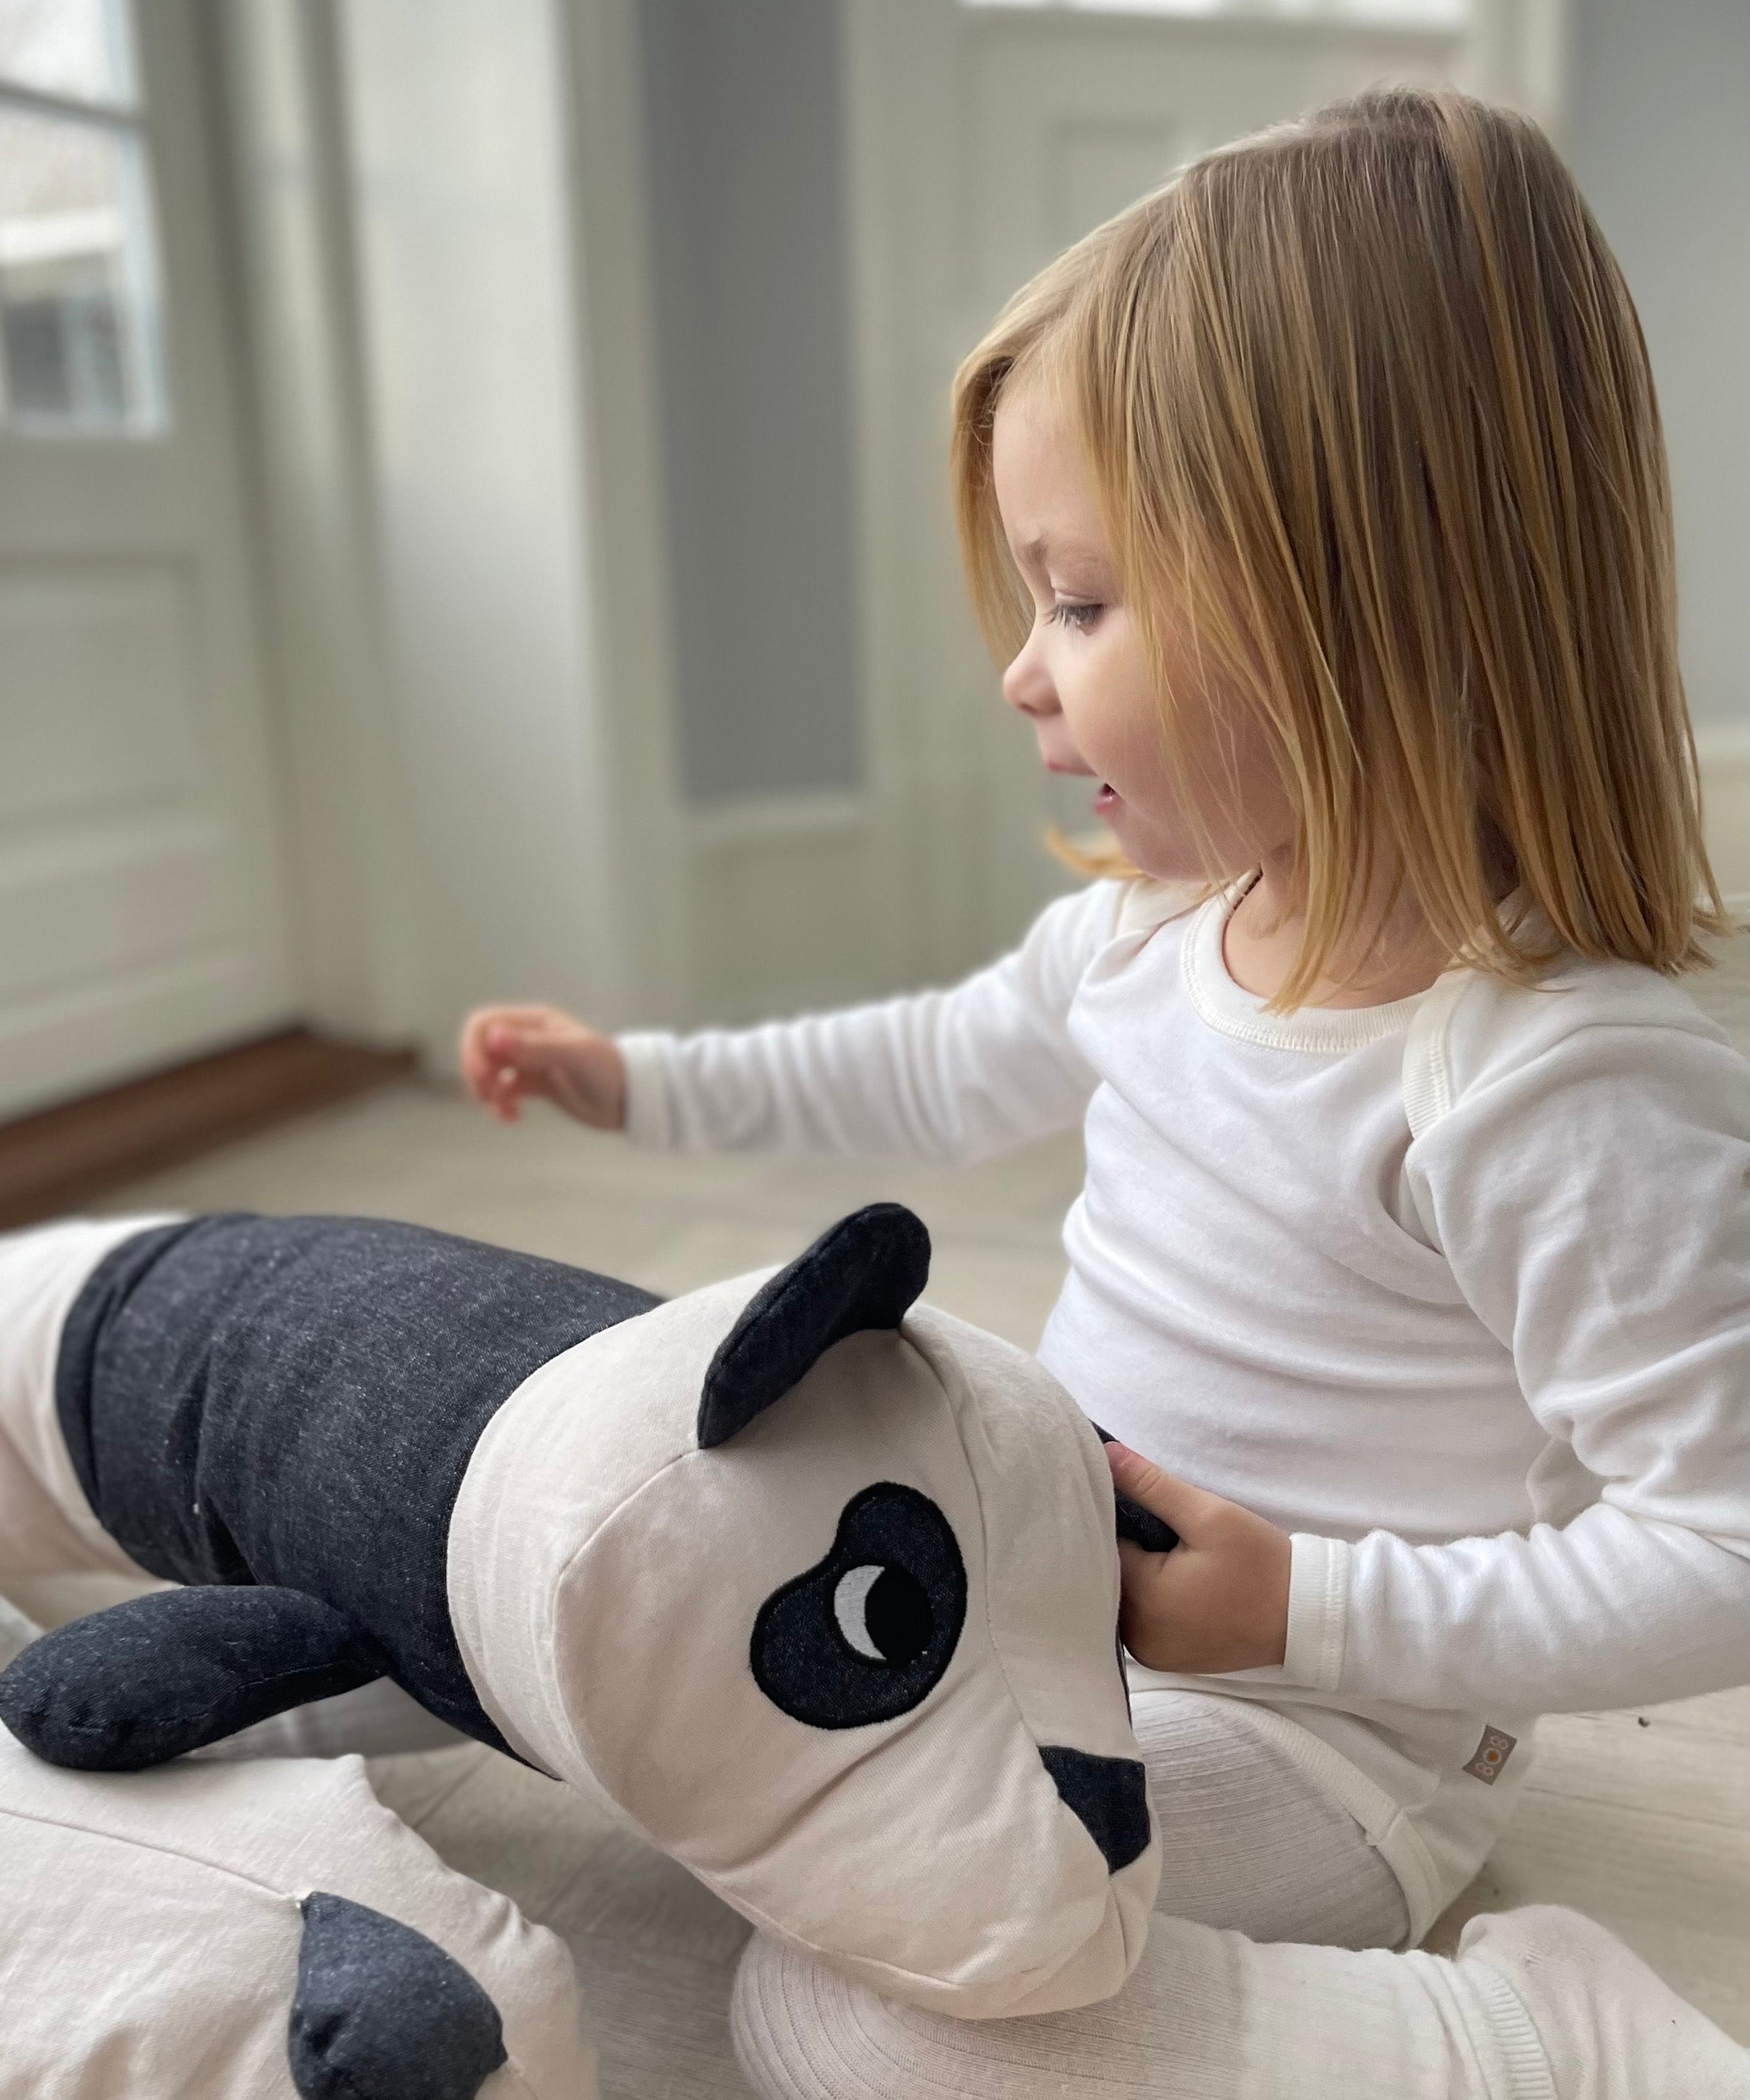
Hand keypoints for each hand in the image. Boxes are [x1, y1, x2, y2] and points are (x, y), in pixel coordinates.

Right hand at [457, 1005, 626, 1129]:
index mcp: (534, 1022)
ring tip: (503, 1110)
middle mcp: (528, 1039)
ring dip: (486, 1092)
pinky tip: (512, 1118)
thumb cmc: (608, 1069)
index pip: (484, 1024)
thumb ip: (534, 1047)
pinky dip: (501, 1106)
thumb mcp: (573, 1055)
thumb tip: (493, 1037)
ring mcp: (531, 1063)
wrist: (632, 1099)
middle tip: (486, 1094)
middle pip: (480, 1048)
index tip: (482, 1075)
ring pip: (489, 1072)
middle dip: (476, 1071)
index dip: (474, 1048)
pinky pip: (504, 1093)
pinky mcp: (535, 1086)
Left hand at [1104, 1441, 1290, 1674]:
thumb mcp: (1208, 1514)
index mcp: (1142, 1597)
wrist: (1304, 1617)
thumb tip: (1105, 1454)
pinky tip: (1175, 1584)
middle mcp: (1137, 1634)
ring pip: (1122, 1599)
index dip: (1119, 1520)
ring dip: (1136, 1576)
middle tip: (1162, 1532)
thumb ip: (1151, 1485)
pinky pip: (1139, 1621)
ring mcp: (1150, 1652)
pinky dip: (1149, 1601)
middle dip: (1128, 1549)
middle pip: (1109, 1574)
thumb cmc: (1259, 1563)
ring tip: (1171, 1556)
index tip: (1143, 1508)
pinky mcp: (1164, 1661)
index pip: (1105, 1544)